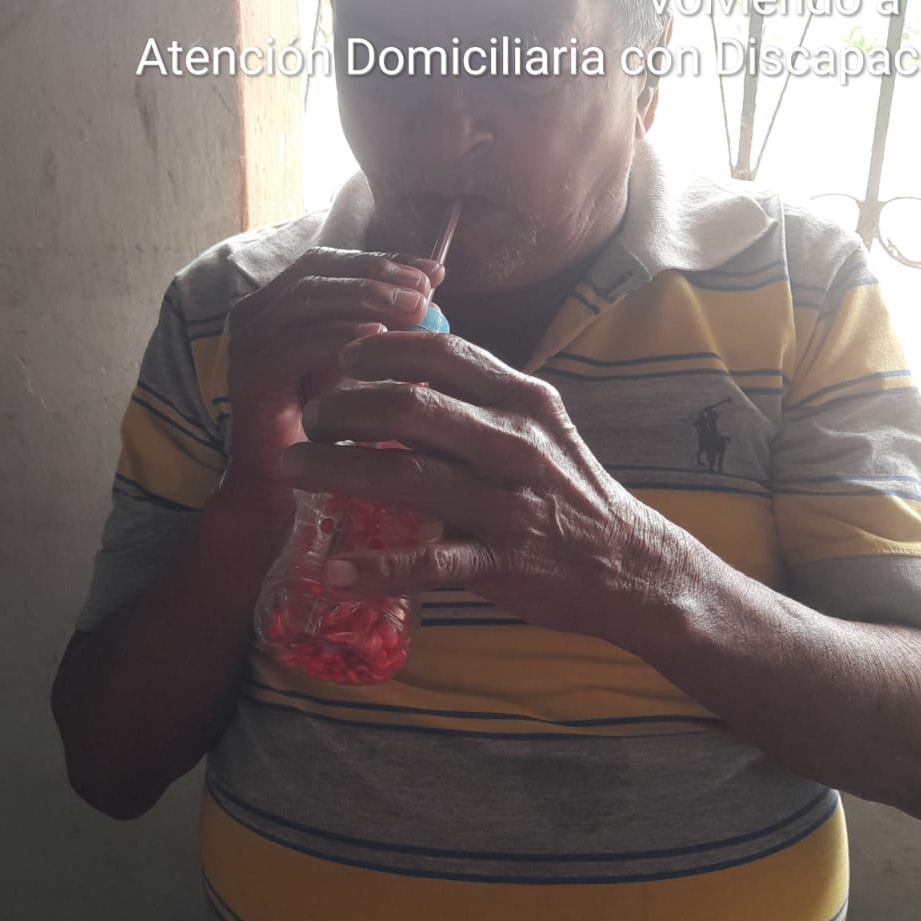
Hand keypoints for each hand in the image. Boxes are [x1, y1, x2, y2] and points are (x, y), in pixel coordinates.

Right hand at [223, 248, 442, 503]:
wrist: (274, 488)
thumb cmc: (320, 429)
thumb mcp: (354, 367)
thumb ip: (379, 331)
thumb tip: (429, 296)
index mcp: (278, 305)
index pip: (332, 263)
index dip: (383, 261)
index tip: (433, 272)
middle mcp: (256, 313)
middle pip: (319, 269)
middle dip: (378, 273)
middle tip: (426, 288)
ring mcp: (248, 341)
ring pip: (309, 296)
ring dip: (366, 296)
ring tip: (414, 307)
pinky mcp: (250, 375)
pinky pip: (299, 343)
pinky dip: (340, 335)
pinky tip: (379, 337)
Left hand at [279, 330, 682, 638]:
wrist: (628, 565)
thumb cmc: (567, 489)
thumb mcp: (538, 426)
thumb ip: (479, 396)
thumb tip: (403, 366)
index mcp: (524, 401)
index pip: (442, 354)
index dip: (382, 349)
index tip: (341, 355)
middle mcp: (516, 444)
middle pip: (410, 408)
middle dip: (344, 408)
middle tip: (308, 420)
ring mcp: (508, 505)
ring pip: (407, 478)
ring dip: (336, 471)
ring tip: (292, 470)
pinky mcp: (501, 562)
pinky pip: (427, 565)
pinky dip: (375, 570)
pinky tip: (332, 571)